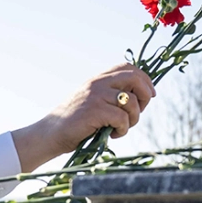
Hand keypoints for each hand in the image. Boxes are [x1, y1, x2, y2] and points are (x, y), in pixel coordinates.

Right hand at [11, 65, 156, 172]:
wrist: (51, 133)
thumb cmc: (75, 123)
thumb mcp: (93, 102)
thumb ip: (111, 96)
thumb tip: (141, 97)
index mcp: (98, 79)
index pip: (128, 67)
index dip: (144, 79)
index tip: (150, 94)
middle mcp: (98, 83)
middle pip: (134, 78)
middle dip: (145, 95)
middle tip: (141, 111)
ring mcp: (96, 96)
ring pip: (131, 102)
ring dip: (133, 119)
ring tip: (121, 128)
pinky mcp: (94, 111)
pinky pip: (122, 118)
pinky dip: (123, 130)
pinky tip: (113, 134)